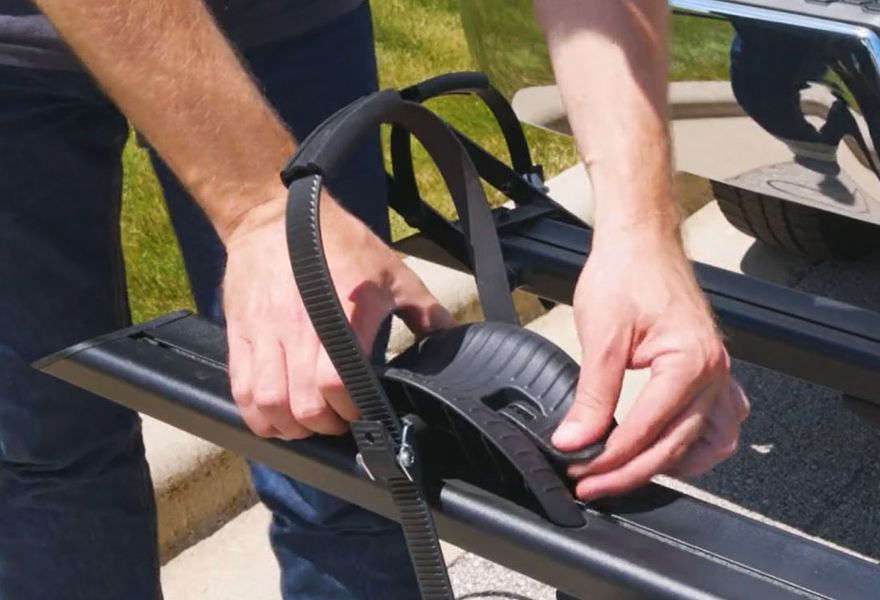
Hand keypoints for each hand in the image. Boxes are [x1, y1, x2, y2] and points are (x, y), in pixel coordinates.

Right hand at [222, 192, 454, 438]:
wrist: (275, 215)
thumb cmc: (338, 242)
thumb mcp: (392, 271)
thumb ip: (425, 310)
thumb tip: (452, 338)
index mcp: (345, 313)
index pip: (340, 383)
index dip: (353, 410)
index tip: (364, 413)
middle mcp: (301, 327)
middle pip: (303, 405)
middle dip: (325, 426)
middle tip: (337, 421)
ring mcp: (265, 332)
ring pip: (269, 403)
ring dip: (290, 426)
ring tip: (307, 423)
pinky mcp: (240, 334)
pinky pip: (240, 390)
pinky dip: (257, 415)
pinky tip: (275, 416)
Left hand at [552, 227, 749, 500]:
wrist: (640, 240)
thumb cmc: (625, 273)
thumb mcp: (601, 337)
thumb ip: (591, 395)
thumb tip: (575, 439)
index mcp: (690, 362)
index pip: (648, 430)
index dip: (610, 458)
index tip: (580, 470)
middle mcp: (714, 372)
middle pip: (676, 446)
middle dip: (629, 471)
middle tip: (591, 482)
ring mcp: (719, 371)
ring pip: (710, 442)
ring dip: (672, 464)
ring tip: (629, 474)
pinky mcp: (711, 368)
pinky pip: (719, 421)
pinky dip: (697, 444)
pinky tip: (669, 448)